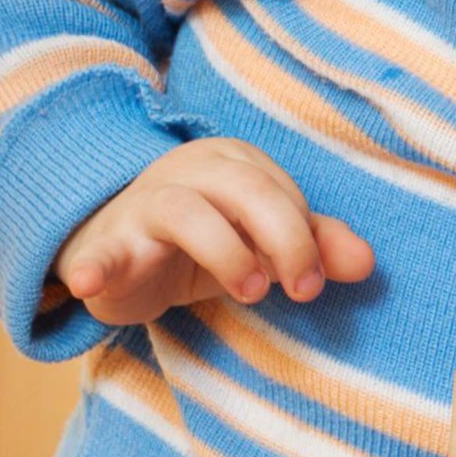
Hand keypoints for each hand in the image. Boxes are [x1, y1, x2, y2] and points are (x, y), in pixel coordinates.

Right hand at [53, 137, 374, 326]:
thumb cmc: (206, 244)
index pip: (283, 192)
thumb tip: (367, 263)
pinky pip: (99, 252)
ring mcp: (143, 205)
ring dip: (227, 253)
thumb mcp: (264, 245)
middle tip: (302, 290)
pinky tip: (88, 282)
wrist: (120, 255)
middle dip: (286, 239)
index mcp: (234, 163)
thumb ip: (316, 247)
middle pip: (246, 189)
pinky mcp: (106, 246)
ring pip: (186, 211)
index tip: (311, 280)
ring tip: (250, 293)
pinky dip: (94, 265)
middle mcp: (190, 171)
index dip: (306, 238)